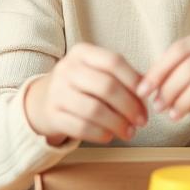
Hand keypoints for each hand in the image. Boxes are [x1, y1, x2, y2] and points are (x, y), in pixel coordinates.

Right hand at [24, 43, 146, 145]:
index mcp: (81, 53)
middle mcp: (67, 69)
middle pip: (107, 87)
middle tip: (142, 121)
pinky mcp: (52, 115)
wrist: (40, 100)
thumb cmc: (79, 86)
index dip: (134, 80)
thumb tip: (149, 91)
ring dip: (118, 124)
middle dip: (130, 107)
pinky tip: (109, 136)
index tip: (147, 97)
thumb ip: (122, 77)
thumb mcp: (95, 71)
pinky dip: (100, 134)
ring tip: (129, 132)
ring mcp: (57, 92)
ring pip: (95, 110)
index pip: (114, 61)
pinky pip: (82, 127)